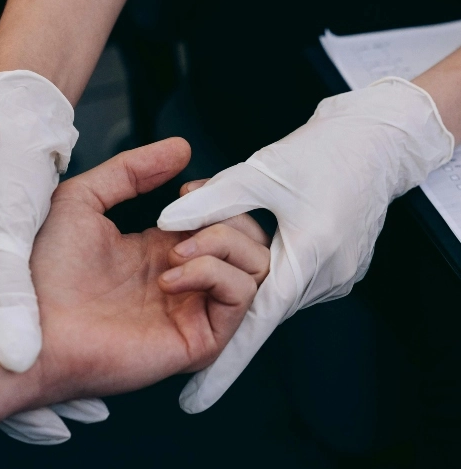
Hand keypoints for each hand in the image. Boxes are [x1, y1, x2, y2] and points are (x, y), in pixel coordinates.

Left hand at [29, 137, 269, 403]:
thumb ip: (132, 170)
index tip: (187, 189)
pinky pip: (240, 296)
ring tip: (176, 250)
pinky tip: (170, 276)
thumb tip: (182, 148)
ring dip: (224, 243)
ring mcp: (195, 308)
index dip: (217, 197)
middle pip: (249, 239)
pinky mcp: (199, 338)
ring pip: (255, 266)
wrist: (28, 324)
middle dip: (229, 216)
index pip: (222, 218)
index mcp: (163, 249)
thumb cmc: (43, 267)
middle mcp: (186, 278)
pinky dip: (215, 273)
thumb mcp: (85, 198)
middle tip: (187, 216)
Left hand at [158, 77, 453, 412]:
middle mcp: (321, 278)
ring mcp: (329, 275)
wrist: (376, 142)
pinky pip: (281, 274)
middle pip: (252, 297)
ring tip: (207, 234)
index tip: (192, 401)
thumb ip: (212, 201)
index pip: (255, 325)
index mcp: (309, 257)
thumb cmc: (328, 152)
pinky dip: (253, 260)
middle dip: (211, 278)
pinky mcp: (329, 265)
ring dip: (232, 264)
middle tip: (175, 260)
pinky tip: (239, 236)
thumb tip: (168, 221)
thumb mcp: (262, 172)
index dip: (224, 367)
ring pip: (263, 284)